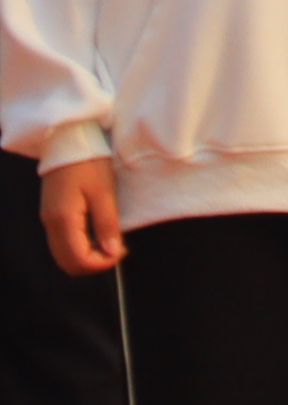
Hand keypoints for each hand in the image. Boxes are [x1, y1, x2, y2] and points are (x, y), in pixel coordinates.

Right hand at [36, 152, 116, 275]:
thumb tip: (112, 251)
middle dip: (93, 263)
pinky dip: (79, 247)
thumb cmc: (89, 162)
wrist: (69, 140)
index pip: (77, 259)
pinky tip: (97, 236)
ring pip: (63, 255)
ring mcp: (48, 220)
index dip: (101, 264)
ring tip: (109, 242)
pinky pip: (62, 243)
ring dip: (86, 256)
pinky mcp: (52, 214)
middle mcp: (51, 224)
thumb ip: (108, 224)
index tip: (121, 252)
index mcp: (63, 219)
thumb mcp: (104, 193)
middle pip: (67, 262)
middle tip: (117, 249)